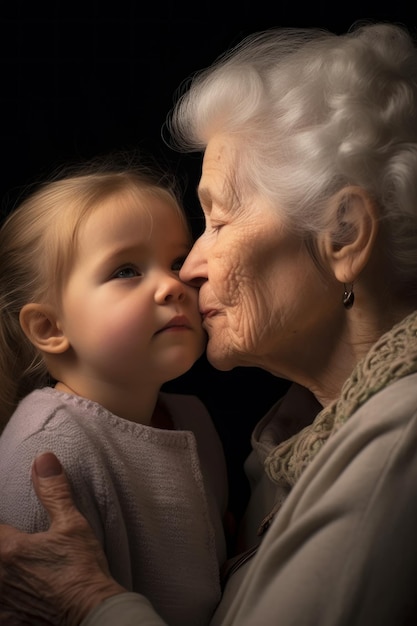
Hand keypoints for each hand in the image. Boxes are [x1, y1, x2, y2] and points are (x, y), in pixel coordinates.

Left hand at [0, 452, 124, 625]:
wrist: (93, 615)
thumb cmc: (83, 570)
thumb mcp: (72, 524)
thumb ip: (53, 491)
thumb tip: (43, 459)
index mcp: (8, 550)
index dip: (1, 526)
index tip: (8, 527)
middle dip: (1, 545)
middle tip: (13, 547)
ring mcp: (0, 602)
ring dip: (1, 570)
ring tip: (12, 570)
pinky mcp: (8, 621)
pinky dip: (5, 597)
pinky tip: (15, 593)